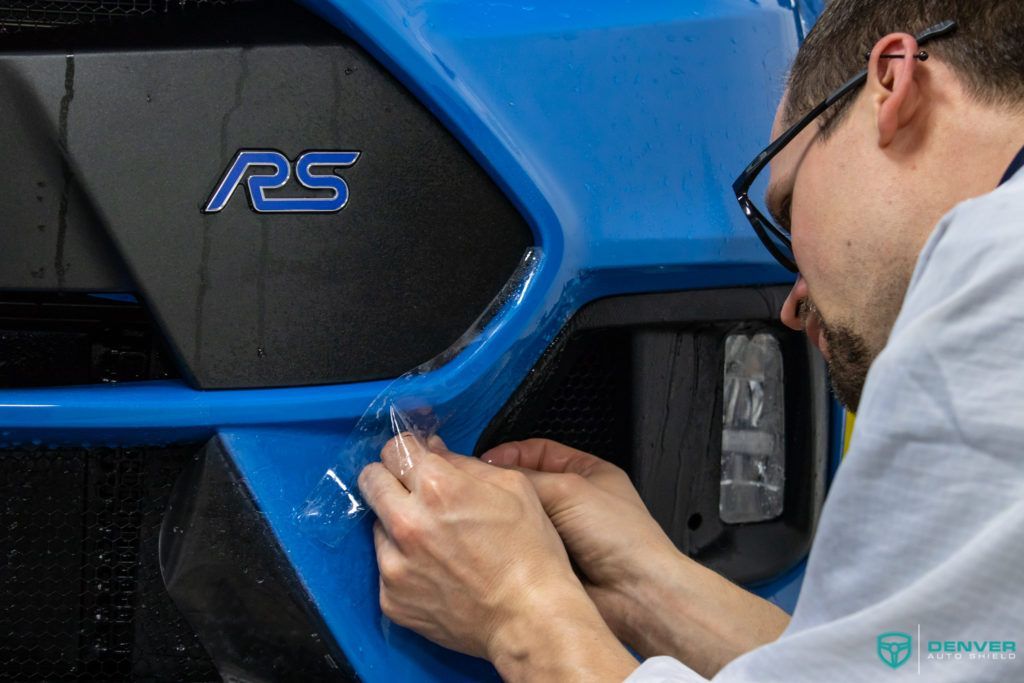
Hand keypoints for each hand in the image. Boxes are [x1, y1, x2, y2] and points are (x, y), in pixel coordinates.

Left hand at [358, 433, 636, 681]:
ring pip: (377, 525)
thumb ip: (464, 462)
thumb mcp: (513, 488)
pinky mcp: (391, 599)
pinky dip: (404, 564)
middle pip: (370, 480)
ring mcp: (394, 565)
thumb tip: (432, 450)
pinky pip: (385, 567)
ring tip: (434, 540)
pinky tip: (435, 571)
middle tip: (413, 491)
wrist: (529, 620)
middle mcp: (407, 523)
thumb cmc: (530, 553)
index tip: (415, 459)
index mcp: (437, 488)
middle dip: (389, 478)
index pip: (394, 449)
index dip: (407, 450)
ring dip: (397, 524)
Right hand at [482, 439, 789, 676]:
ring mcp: (563, 533)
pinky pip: (524, 547)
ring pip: (522, 518)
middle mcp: (574, 501)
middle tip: (480, 491)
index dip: (510, 454)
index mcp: (586, 472)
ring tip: (487, 518)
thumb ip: (527, 478)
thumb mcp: (569, 490)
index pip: (538, 451)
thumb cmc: (624, 538)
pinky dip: (512, 546)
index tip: (484, 463)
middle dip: (506, 489)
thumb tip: (492, 474)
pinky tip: (499, 545)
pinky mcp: (553, 561)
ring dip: (509, 520)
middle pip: (527, 485)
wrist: (635, 594)